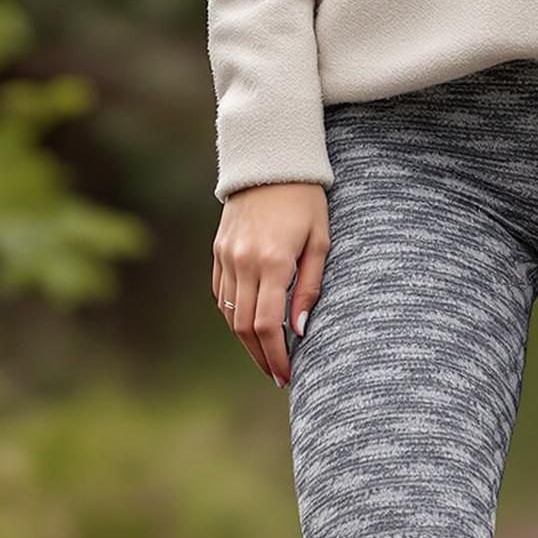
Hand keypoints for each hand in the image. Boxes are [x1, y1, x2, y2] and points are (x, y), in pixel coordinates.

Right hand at [213, 182, 329, 385]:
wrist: (270, 162)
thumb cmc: (306, 202)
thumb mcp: (319, 242)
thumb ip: (310, 288)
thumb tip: (300, 330)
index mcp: (272, 262)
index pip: (267, 324)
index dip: (276, 355)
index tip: (287, 374)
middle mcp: (243, 262)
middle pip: (244, 326)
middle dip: (261, 356)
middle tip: (278, 375)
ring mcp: (226, 256)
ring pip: (229, 313)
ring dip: (246, 340)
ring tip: (266, 356)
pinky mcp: (218, 250)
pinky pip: (222, 294)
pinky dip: (233, 315)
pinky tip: (249, 327)